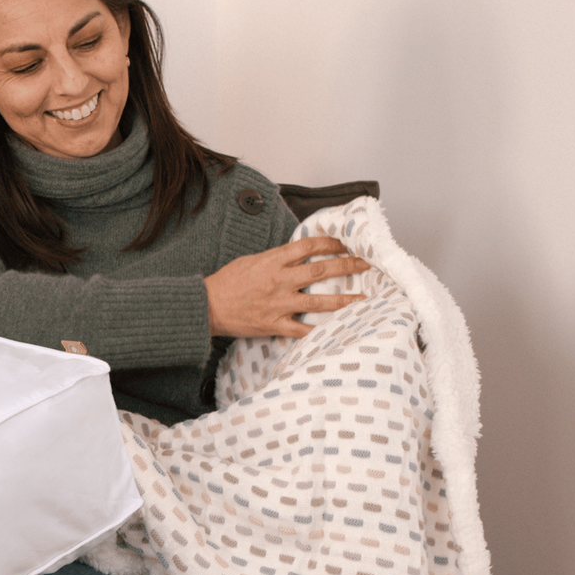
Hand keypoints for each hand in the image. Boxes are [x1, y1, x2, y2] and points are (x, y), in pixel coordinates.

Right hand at [204, 235, 370, 337]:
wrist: (206, 306)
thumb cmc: (225, 282)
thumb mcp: (251, 260)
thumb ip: (276, 259)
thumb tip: (297, 256)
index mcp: (273, 261)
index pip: (309, 246)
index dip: (331, 243)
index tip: (346, 244)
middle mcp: (280, 280)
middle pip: (322, 270)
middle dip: (348, 266)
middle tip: (367, 265)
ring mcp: (279, 304)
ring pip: (320, 300)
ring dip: (344, 299)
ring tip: (363, 299)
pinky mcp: (274, 324)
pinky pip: (303, 329)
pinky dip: (320, 331)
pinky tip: (337, 331)